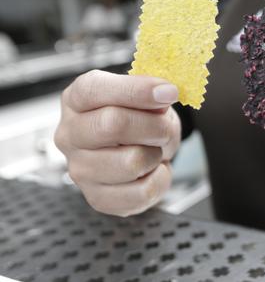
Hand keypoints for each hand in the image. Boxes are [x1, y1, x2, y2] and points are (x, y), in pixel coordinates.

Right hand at [54, 70, 181, 216]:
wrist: (142, 147)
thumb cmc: (140, 117)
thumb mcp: (147, 96)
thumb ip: (152, 91)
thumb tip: (164, 93)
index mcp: (76, 99)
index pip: (94, 90)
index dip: (137, 90)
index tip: (169, 92)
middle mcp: (70, 134)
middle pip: (113, 124)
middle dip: (154, 125)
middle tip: (165, 127)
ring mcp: (79, 170)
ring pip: (131, 162)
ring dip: (156, 155)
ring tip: (152, 150)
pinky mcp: (97, 198)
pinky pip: (142, 192)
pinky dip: (160, 180)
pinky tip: (152, 171)